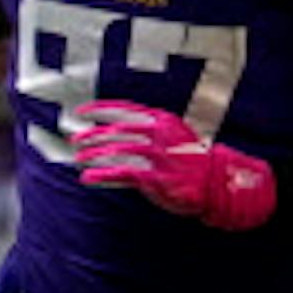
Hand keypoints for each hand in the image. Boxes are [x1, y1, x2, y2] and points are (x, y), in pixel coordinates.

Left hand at [70, 101, 279, 231]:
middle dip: (93, 134)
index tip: (82, 111)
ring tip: (79, 159)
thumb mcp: (171, 139)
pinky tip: (88, 177)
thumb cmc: (190, 161)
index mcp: (164, 120)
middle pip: (118, 129)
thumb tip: (113, 134)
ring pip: (118, 149)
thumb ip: (145, 134)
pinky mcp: (156, 177)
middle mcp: (161, 134)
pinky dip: (101, 175)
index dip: (101, 109)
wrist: (217, 183)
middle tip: (76, 139)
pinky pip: (122, 173)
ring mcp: (159, 155)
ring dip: (94, 154)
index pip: (126, 109)